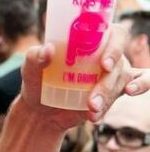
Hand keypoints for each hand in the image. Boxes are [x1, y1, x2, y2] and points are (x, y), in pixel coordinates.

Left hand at [19, 25, 145, 130]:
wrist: (40, 111)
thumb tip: (47, 49)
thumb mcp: (30, 69)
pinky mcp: (112, 91)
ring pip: (121, 80)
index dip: (116, 47)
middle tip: (93, 98)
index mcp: (92, 40)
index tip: (104, 65)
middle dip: (108, 81)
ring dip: (107, 96)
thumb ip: (35, 57)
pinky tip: (94, 116)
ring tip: (91, 109)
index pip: (116, 35)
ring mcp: (112, 73)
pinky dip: (110, 106)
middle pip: (120, 62)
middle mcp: (106, 53)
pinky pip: (121, 95)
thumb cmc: (37, 81)